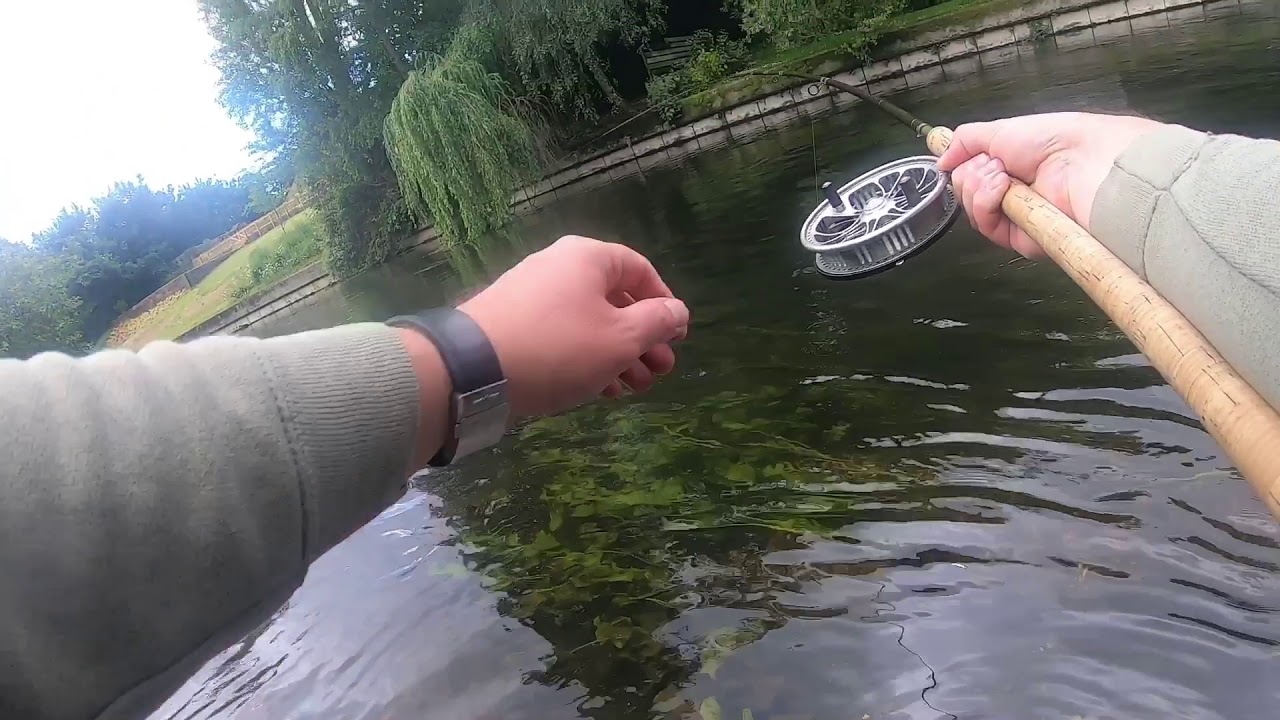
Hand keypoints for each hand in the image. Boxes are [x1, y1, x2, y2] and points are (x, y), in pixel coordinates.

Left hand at [457, 236, 688, 417]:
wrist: (472, 369)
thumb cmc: (559, 347)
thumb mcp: (621, 339)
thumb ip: (656, 322)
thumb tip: (677, 310)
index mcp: (588, 258)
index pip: (640, 270)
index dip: (664, 304)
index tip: (677, 338)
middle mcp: (560, 267)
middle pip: (615, 300)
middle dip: (643, 339)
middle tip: (660, 373)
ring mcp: (533, 296)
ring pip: (589, 323)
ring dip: (618, 355)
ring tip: (634, 389)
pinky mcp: (514, 325)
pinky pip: (562, 337)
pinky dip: (586, 359)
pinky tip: (601, 390)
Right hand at [937, 112, 1161, 257]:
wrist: (1084, 163)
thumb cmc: (1055, 140)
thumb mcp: (1000, 130)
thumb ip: (965, 141)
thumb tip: (940, 160)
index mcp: (1010, 166)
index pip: (969, 173)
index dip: (962, 164)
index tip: (958, 154)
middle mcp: (1013, 192)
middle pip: (966, 191)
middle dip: (972, 173)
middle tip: (994, 164)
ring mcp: (1016, 217)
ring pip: (972, 209)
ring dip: (979, 187)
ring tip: (1002, 174)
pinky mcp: (1020, 238)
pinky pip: (986, 226)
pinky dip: (987, 204)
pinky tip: (1003, 188)